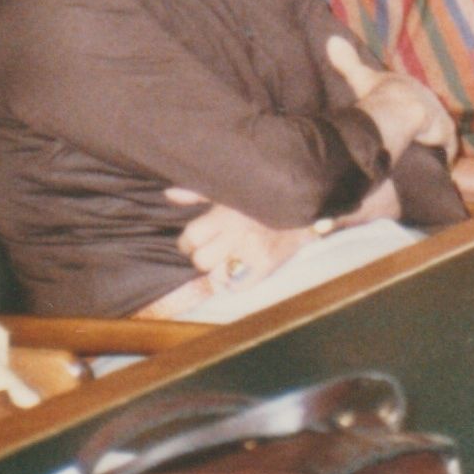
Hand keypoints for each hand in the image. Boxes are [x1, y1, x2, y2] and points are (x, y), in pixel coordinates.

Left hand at [165, 187, 309, 293]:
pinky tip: (235, 272)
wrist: (303, 202)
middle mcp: (237, 235)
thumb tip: (169, 195)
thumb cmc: (261, 194)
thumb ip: (197, 193)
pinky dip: (233, 283)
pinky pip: (240, 285)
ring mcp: (253, 252)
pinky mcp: (268, 265)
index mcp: (224, 214)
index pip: (191, 237)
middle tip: (205, 251)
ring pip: (217, 274)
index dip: (186, 242)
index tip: (189, 241)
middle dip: (199, 256)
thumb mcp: (228, 188)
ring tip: (221, 261)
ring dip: (216, 270)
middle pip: (201, 260)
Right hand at [327, 35, 456, 157]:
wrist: (397, 107)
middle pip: (425, 113)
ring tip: (417, 156)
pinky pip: (446, 147)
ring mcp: (440, 115)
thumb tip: (332, 40)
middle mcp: (429, 98)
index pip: (411, 96)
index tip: (399, 117)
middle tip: (408, 140)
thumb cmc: (378, 92)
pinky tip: (432, 166)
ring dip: (429, 141)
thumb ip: (347, 60)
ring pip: (435, 131)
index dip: (406, 106)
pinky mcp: (446, 133)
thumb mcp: (359, 76)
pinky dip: (440, 155)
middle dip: (419, 125)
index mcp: (411, 86)